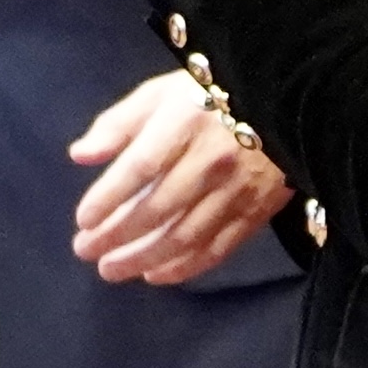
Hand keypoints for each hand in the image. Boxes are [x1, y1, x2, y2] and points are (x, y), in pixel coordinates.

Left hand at [71, 68, 290, 285]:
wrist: (288, 105)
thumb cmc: (213, 95)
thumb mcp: (162, 93)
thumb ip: (119, 124)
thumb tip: (79, 155)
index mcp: (186, 122)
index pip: (140, 166)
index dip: (108, 197)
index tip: (83, 219)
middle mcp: (212, 160)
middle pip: (158, 208)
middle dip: (117, 235)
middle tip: (85, 251)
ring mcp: (237, 190)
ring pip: (185, 235)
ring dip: (143, 258)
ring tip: (111, 269)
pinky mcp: (256, 211)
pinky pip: (217, 248)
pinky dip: (184, 267)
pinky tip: (155, 274)